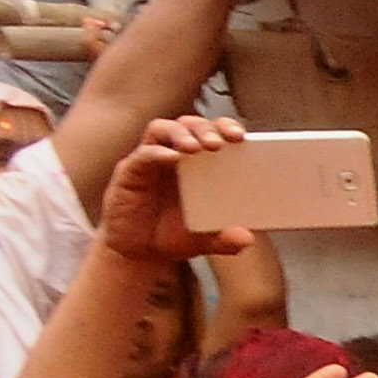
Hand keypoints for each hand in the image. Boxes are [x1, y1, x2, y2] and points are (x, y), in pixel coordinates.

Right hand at [96, 114, 251, 266]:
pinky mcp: (130, 172)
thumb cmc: (174, 235)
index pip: (212, 134)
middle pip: (189, 125)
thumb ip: (226, 239)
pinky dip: (157, 153)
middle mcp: (174, 155)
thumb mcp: (206, 240)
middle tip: (219, 143)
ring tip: (195, 147)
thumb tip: (247, 237)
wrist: (139, 251)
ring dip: (181, 134)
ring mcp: (150, 161)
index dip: (225, 128)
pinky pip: (143, 154)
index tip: (240, 136)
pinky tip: (172, 158)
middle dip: (205, 128)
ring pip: (162, 129)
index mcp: (198, 165)